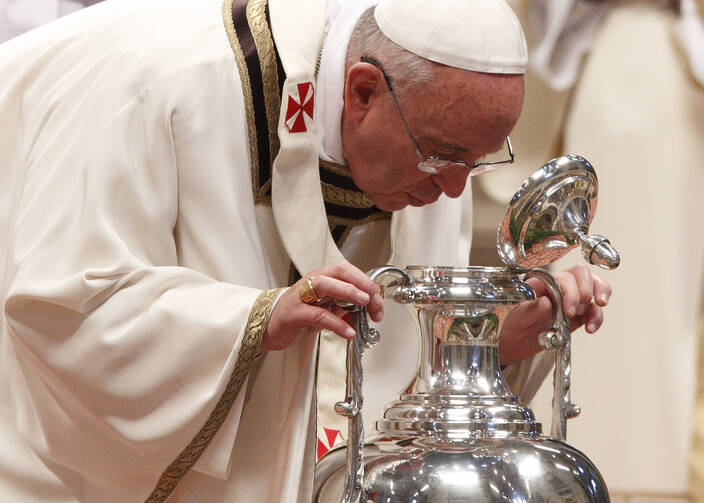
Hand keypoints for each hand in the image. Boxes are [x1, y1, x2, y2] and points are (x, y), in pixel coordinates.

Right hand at [262, 262, 383, 351]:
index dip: (366, 281)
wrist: (270, 326)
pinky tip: (348, 332)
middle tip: (375, 299)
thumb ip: (343, 304)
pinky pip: (318, 315)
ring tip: (364, 304)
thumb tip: (368, 307)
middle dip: (361, 284)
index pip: (347, 270)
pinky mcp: (295, 313)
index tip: (378, 298)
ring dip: (348, 292)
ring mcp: (302, 296)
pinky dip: (336, 323)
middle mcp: (312, 281)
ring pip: (326, 285)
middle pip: (339, 272)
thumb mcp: (325, 307)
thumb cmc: (298, 315)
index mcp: (322, 277)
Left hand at [499, 264, 611, 364]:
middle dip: (587, 289)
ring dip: (600, 296)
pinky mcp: (578, 316)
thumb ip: (531, 309)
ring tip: (598, 308)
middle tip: (581, 309)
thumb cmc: (513, 324)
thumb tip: (547, 302)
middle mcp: (558, 287)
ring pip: (594, 286)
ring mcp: (570, 300)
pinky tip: (591, 328)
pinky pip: (594, 311)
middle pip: (582, 274)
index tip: (568, 310)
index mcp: (542, 283)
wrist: (513, 342)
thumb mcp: (517, 317)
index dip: (570, 291)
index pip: (563, 277)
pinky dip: (597, 318)